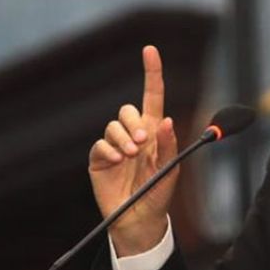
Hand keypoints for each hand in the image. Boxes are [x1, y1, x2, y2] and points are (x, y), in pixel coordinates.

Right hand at [88, 45, 178, 256]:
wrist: (139, 219)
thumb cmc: (158, 193)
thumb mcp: (170, 169)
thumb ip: (169, 145)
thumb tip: (168, 121)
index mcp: (154, 132)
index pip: (152, 96)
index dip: (151, 72)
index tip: (150, 50)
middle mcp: (133, 135)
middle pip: (128, 111)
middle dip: (133, 122)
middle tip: (141, 142)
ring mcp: (114, 146)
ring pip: (113, 126)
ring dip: (122, 137)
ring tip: (130, 154)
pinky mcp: (99, 160)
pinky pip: (100, 144)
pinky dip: (108, 150)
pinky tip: (116, 161)